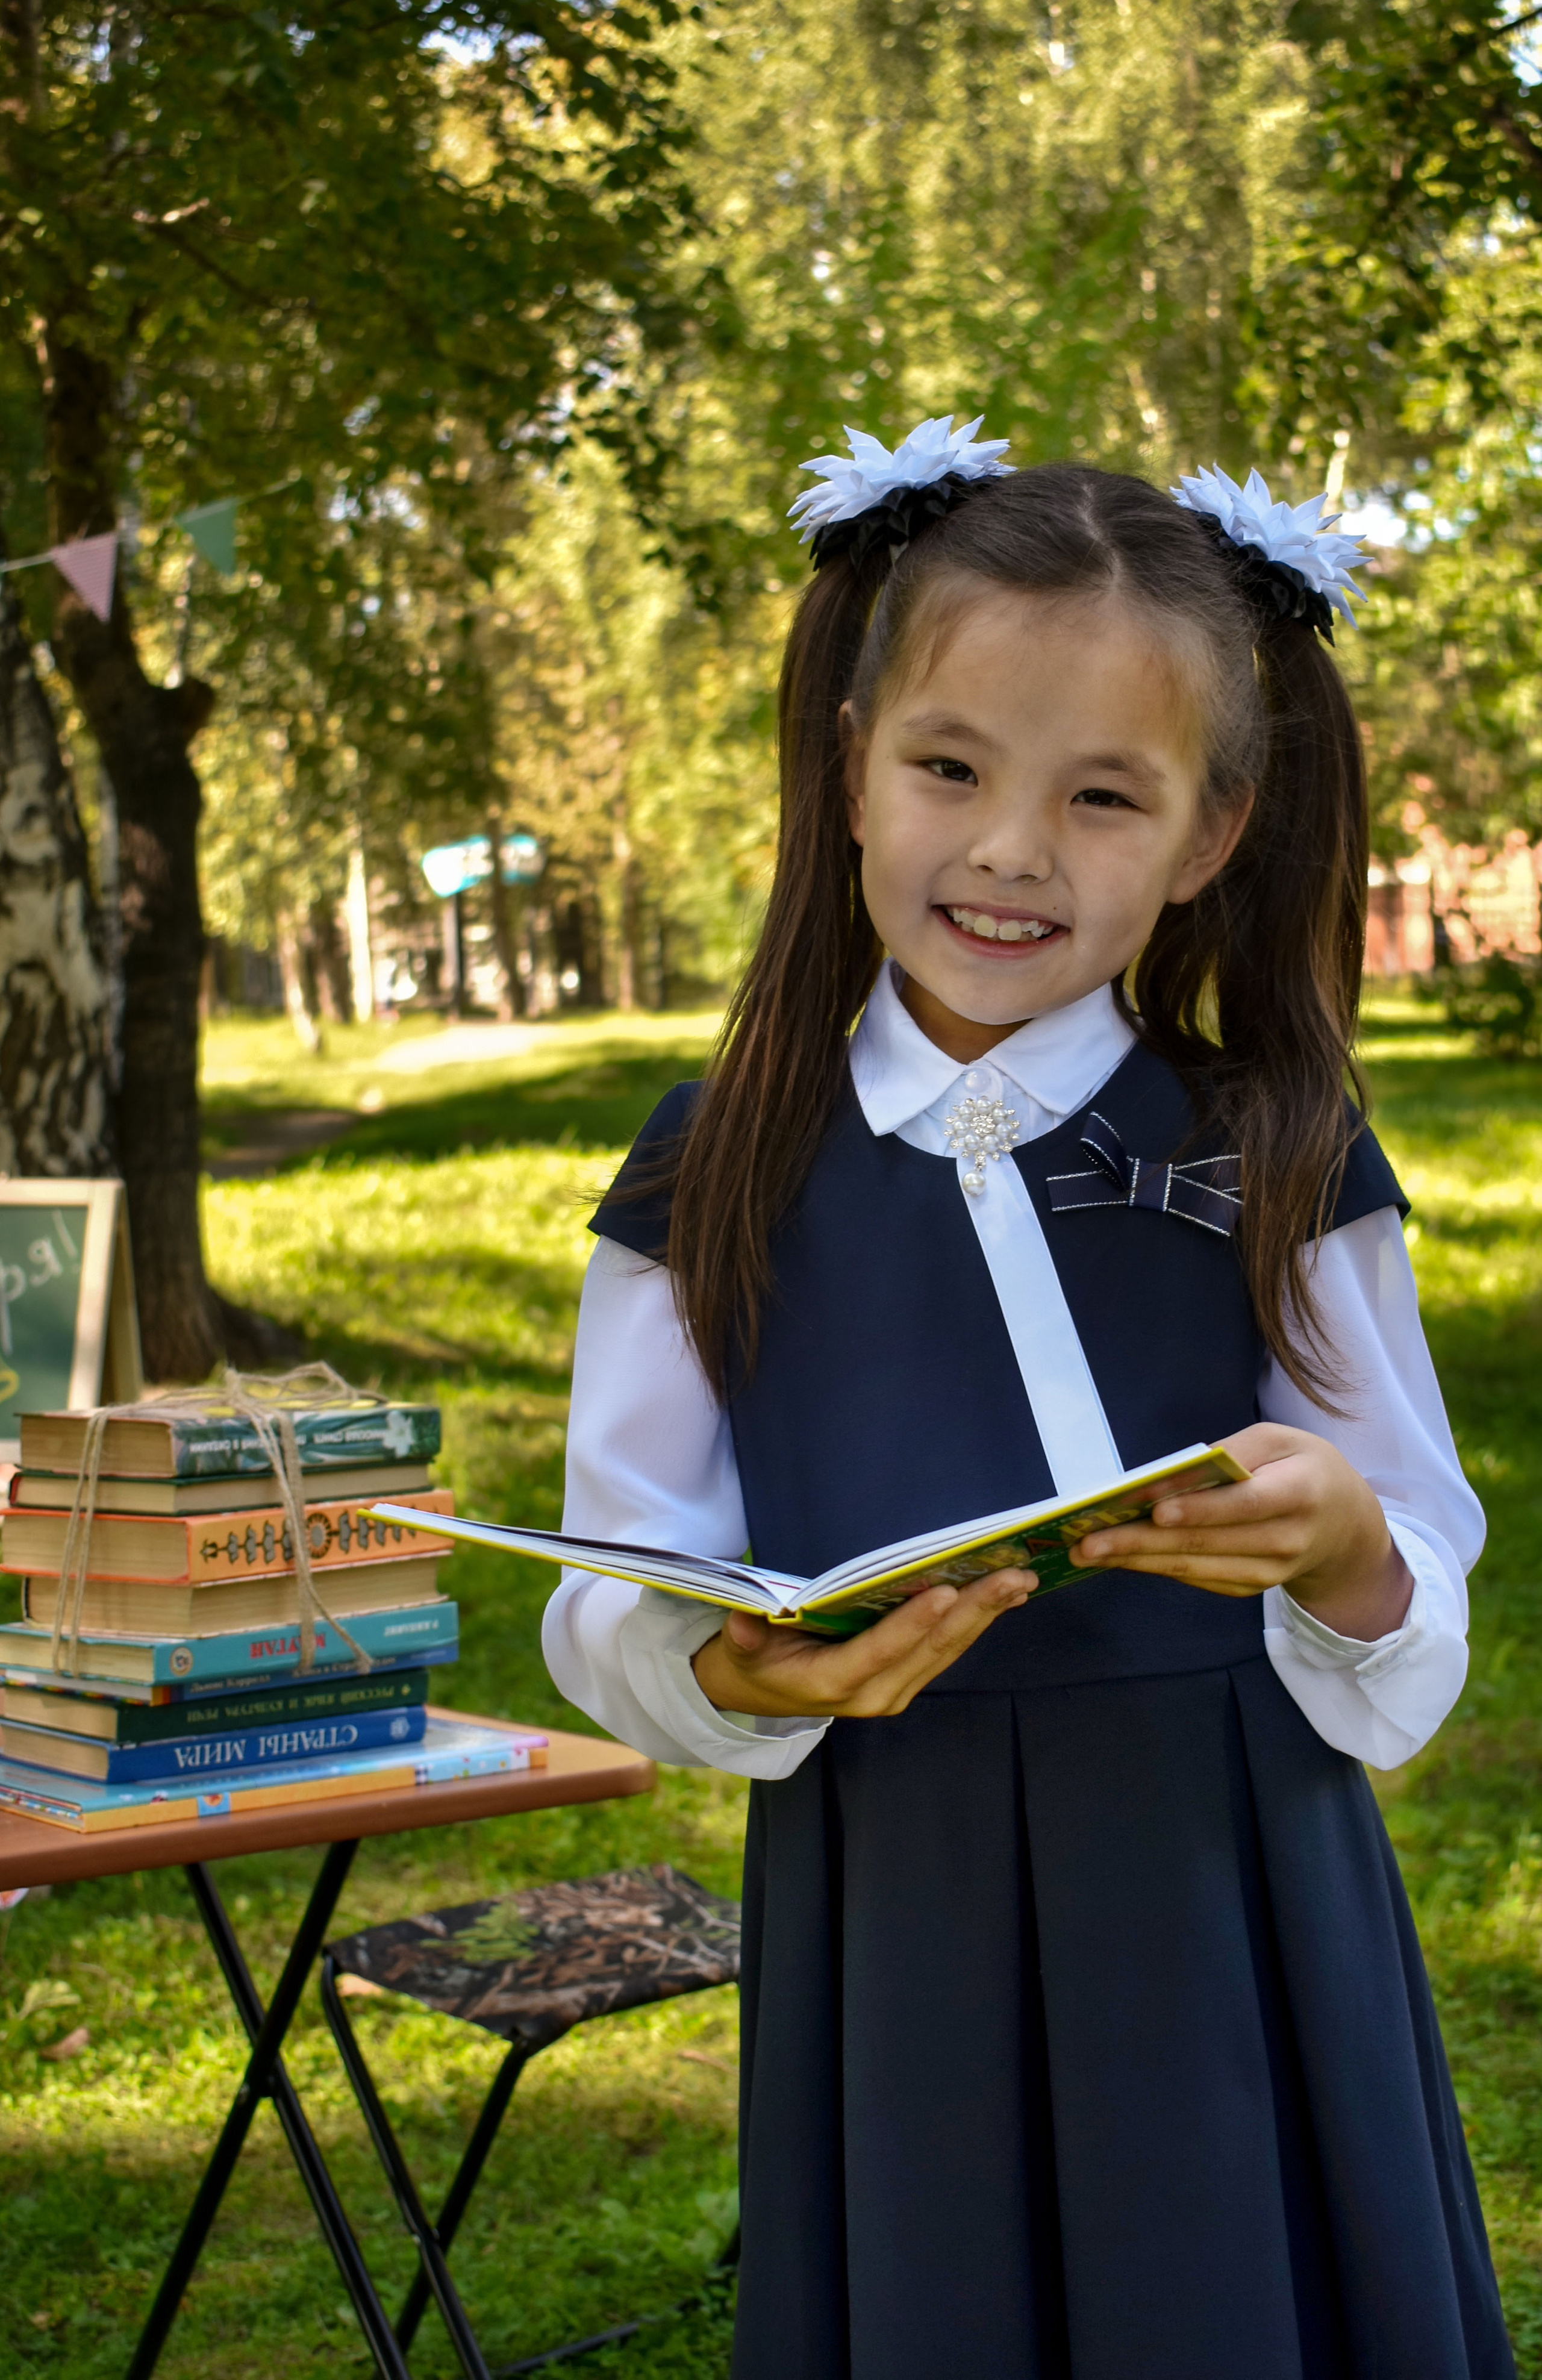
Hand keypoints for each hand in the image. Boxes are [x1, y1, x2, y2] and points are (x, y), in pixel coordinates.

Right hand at [690, 1568, 1036, 1718]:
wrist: (763, 1694)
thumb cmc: (754, 1661)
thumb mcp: (740, 1650)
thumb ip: (744, 1638)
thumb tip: (742, 1622)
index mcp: (831, 1684)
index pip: (879, 1651)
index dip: (912, 1623)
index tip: (945, 1591)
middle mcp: (873, 1695)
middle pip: (929, 1650)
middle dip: (974, 1611)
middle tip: (1012, 1577)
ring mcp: (895, 1692)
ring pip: (947, 1652)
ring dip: (985, 1615)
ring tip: (1020, 1581)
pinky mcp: (907, 1683)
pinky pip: (946, 1653)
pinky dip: (976, 1623)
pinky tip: (1004, 1598)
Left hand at [1069, 1422, 1412, 1641]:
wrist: (1344, 1527)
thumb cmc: (1304, 1469)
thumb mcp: (1281, 1440)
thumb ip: (1233, 1452)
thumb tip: (1175, 1474)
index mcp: (1301, 1493)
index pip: (1246, 1505)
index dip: (1200, 1510)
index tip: (1155, 1511)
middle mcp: (1287, 1540)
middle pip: (1208, 1544)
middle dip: (1141, 1543)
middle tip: (1088, 1540)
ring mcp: (1268, 1573)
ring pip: (1195, 1568)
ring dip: (1137, 1560)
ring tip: (1088, 1551)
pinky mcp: (1249, 1588)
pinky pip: (1197, 1578)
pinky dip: (1156, 1567)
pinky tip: (1119, 1557)